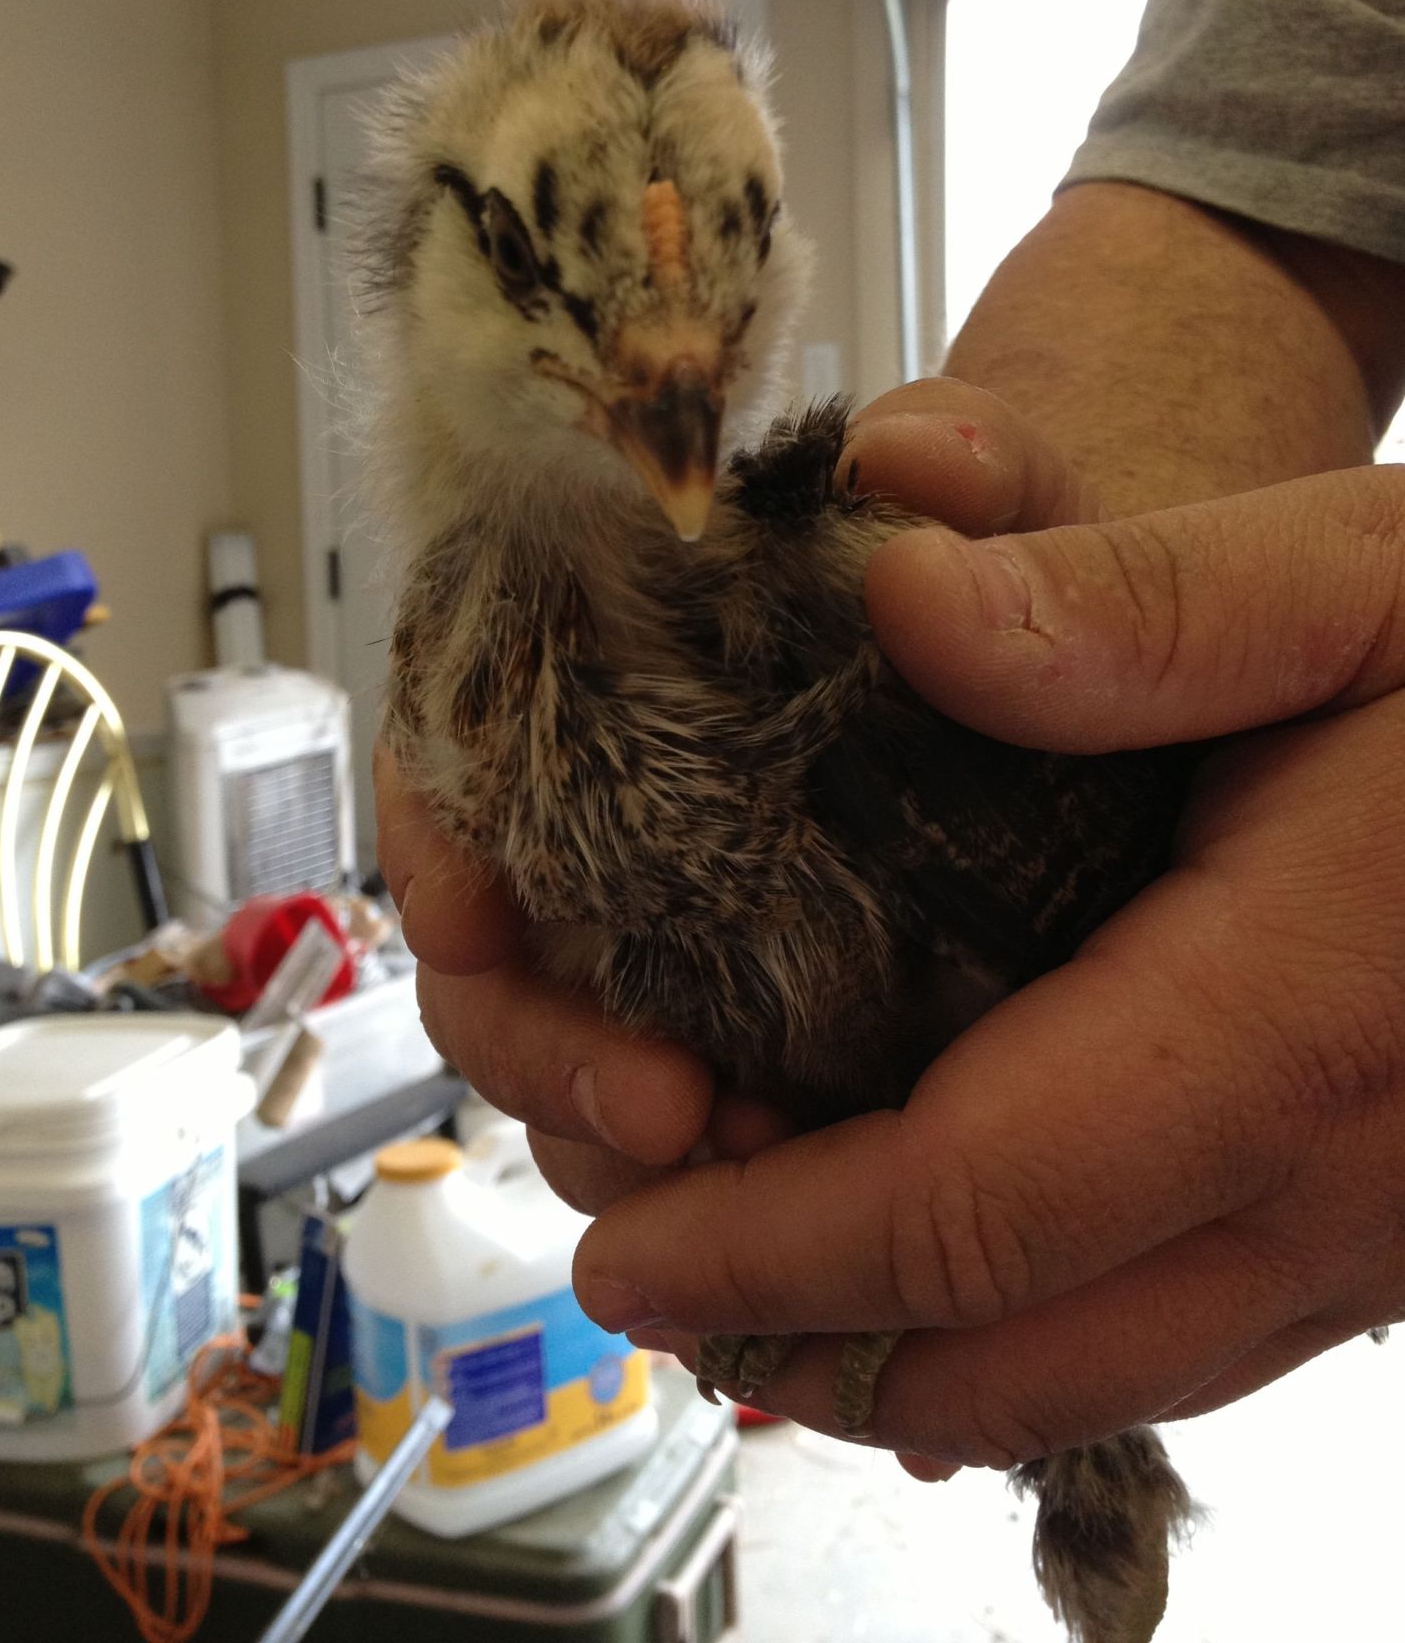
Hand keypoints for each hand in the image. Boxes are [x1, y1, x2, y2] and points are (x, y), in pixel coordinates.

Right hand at [377, 379, 1102, 1211]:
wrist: (1082, 669)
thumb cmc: (1007, 567)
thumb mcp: (1004, 498)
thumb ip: (968, 459)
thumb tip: (911, 457)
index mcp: (594, 681)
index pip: (450, 766)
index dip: (440, 852)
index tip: (479, 922)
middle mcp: (603, 824)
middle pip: (493, 962)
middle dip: (546, 1052)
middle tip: (671, 1107)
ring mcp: (667, 943)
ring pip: (574, 1068)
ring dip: (622, 1144)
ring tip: (751, 1173)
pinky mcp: (748, 1032)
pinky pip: (679, 1126)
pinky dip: (712, 1185)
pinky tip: (798, 1204)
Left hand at [570, 464, 1404, 1478]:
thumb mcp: (1356, 577)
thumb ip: (1134, 600)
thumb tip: (897, 601)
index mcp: (1296, 1020)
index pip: (967, 1207)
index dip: (769, 1244)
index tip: (626, 1246)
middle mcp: (1347, 1189)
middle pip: (1011, 1353)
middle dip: (802, 1333)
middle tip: (653, 1278)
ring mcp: (1385, 1243)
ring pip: (1097, 1377)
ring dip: (904, 1355)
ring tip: (762, 1286)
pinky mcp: (1397, 1239)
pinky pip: (1184, 1341)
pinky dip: (1032, 1332)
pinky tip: (952, 1274)